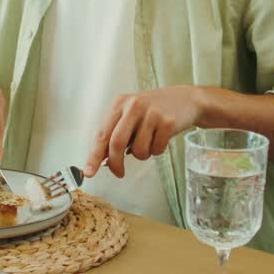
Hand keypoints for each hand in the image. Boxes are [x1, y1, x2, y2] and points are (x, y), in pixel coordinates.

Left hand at [84, 87, 201, 178]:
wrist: (186, 100)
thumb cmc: (153, 111)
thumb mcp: (131, 115)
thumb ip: (116, 134)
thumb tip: (102, 160)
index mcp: (119, 103)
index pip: (102, 133)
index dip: (93, 156)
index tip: (88, 173)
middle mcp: (133, 105)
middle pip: (116, 143)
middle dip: (116, 163)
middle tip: (119, 173)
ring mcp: (151, 113)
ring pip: (138, 150)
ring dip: (143, 155)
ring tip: (150, 142)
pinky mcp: (168, 122)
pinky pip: (156, 150)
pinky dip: (157, 151)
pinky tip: (162, 137)